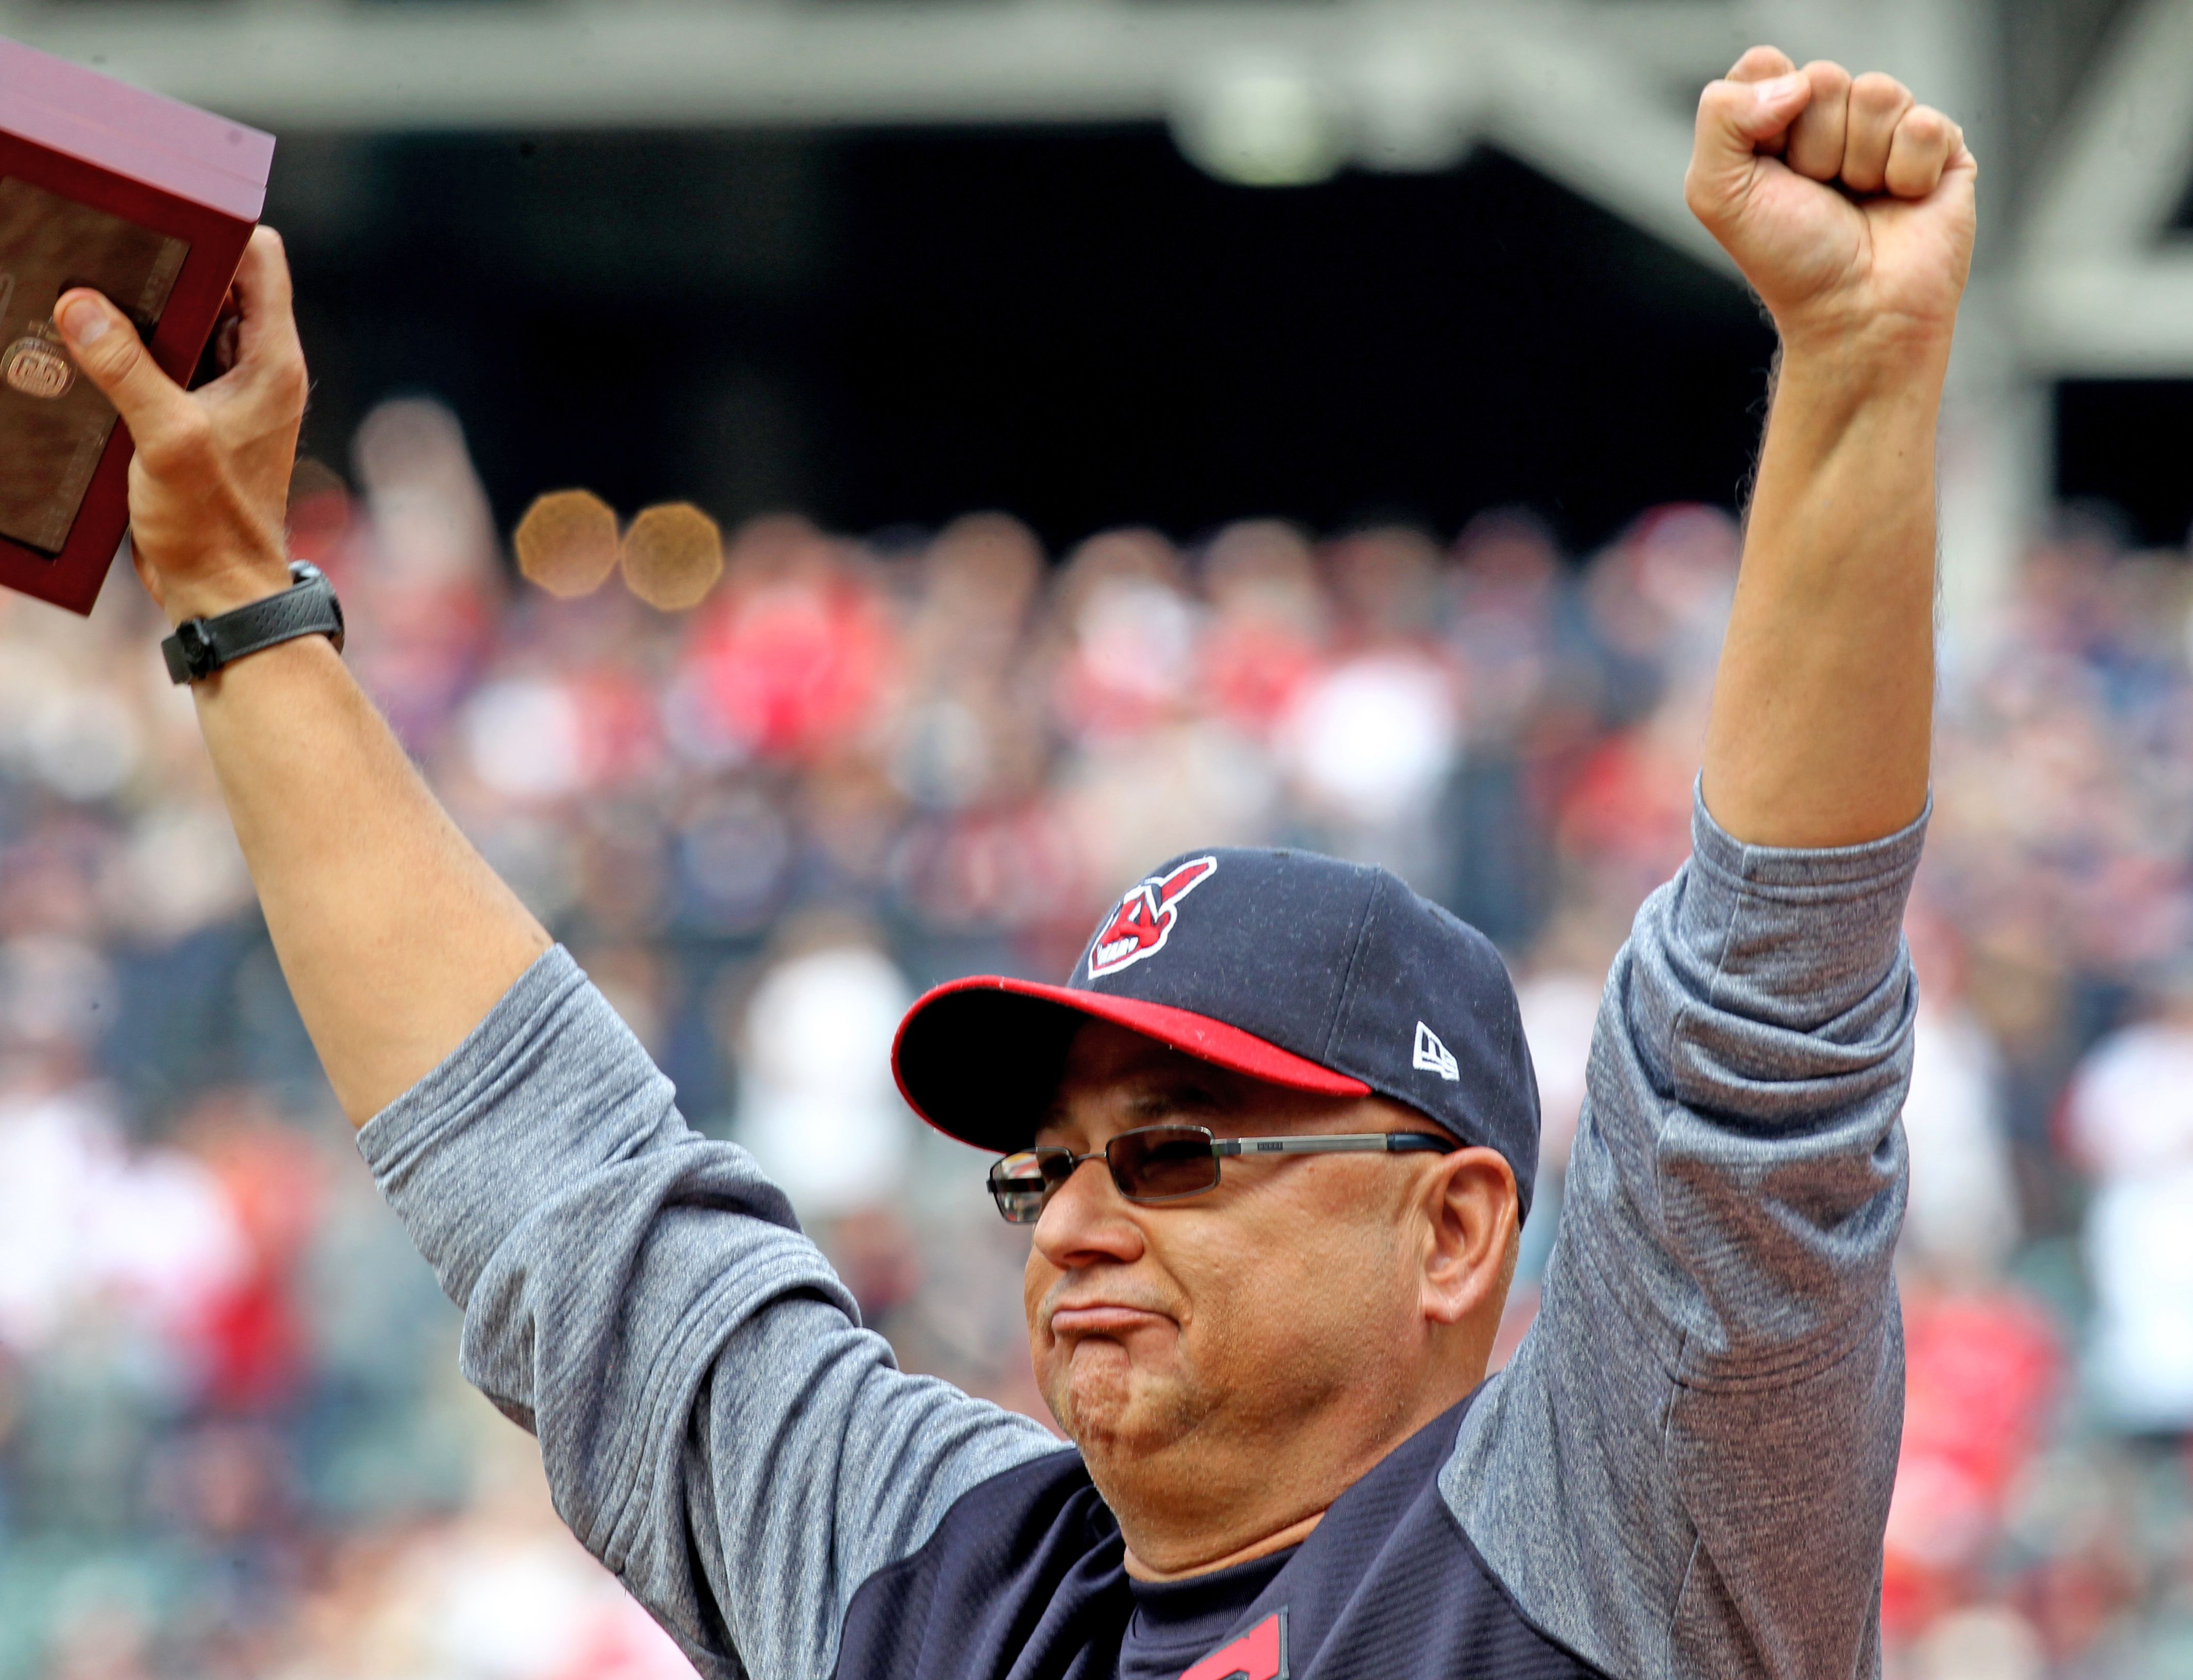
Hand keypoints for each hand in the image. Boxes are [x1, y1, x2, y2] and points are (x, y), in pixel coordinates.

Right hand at [55, 226, 307, 622]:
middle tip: (105, 247)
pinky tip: (86, 343)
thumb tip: (81, 305)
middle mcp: (257, 369)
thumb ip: (126, 369)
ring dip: (142, 309)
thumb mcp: (167, 440)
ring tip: (86, 287)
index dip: (218, 228)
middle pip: (216, 284)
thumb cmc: (213, 524)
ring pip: (185, 323)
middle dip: (166, 264)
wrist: (220, 590)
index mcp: (272, 362)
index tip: (161, 213)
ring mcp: (227, 392)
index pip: (260, 260)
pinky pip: (166, 361)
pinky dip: (132, 349)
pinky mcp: (197, 416)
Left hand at [1684, 48, 1976, 357]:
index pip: (1766, 66)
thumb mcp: (1717, 194)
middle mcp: (1831, 119)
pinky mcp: (1939, 145)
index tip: (1770, 168)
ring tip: (1860, 200)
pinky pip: (1924, 122)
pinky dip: (1907, 172)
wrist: (1855, 315)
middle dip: (1814, 145)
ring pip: (1878, 92)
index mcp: (1774, 124)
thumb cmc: (1789, 261)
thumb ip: (1722, 118)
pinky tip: (1901, 202)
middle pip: (1822, 76)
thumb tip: (1794, 80)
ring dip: (1861, 160)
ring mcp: (1886, 129)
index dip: (1766, 113)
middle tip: (1819, 194)